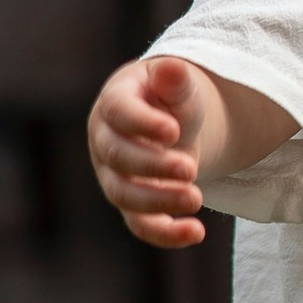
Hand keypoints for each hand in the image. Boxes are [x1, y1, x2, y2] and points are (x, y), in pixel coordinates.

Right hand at [89, 54, 206, 248]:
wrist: (172, 124)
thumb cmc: (170, 98)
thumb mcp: (178, 84)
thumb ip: (175, 79)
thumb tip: (172, 68)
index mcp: (113, 104)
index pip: (118, 113)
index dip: (142, 123)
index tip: (173, 131)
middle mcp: (105, 142)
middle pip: (117, 157)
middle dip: (153, 166)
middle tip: (190, 168)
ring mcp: (115, 177)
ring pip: (124, 196)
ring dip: (159, 201)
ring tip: (195, 198)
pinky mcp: (132, 205)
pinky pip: (141, 226)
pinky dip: (166, 234)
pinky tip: (196, 232)